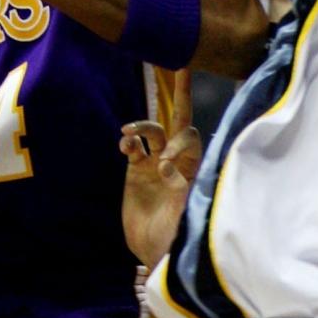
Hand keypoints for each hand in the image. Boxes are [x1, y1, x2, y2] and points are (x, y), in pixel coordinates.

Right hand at [120, 70, 200, 269]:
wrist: (155, 251)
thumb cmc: (177, 235)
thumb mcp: (183, 214)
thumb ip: (178, 190)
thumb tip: (165, 168)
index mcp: (192, 166)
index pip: (190, 136)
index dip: (177, 142)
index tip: (164, 165)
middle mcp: (176, 159)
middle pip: (179, 118)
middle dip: (182, 92)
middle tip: (182, 66)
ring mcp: (155, 162)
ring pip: (151, 130)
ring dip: (141, 126)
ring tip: (128, 135)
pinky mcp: (135, 171)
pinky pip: (132, 148)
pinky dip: (128, 143)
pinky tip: (124, 147)